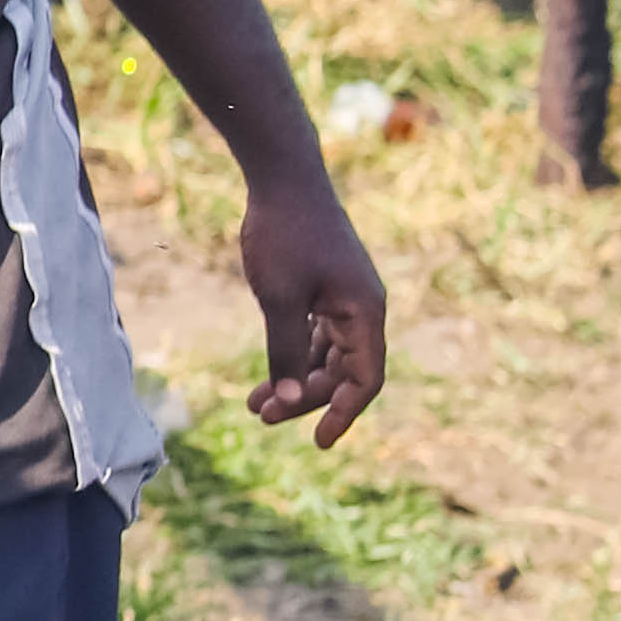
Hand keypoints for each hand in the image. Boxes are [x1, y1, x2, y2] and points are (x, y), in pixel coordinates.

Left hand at [237, 167, 387, 443]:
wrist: (283, 179)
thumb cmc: (284, 235)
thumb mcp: (280, 298)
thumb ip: (287, 351)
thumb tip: (292, 401)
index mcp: (365, 313)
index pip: (366, 379)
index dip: (344, 413)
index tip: (317, 441)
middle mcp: (363, 309)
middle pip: (343, 371)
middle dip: (306, 398)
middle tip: (260, 416)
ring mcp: (345, 297)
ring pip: (327, 355)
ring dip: (296, 380)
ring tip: (255, 405)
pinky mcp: (325, 287)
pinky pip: (316, 334)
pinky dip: (293, 354)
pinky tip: (268, 374)